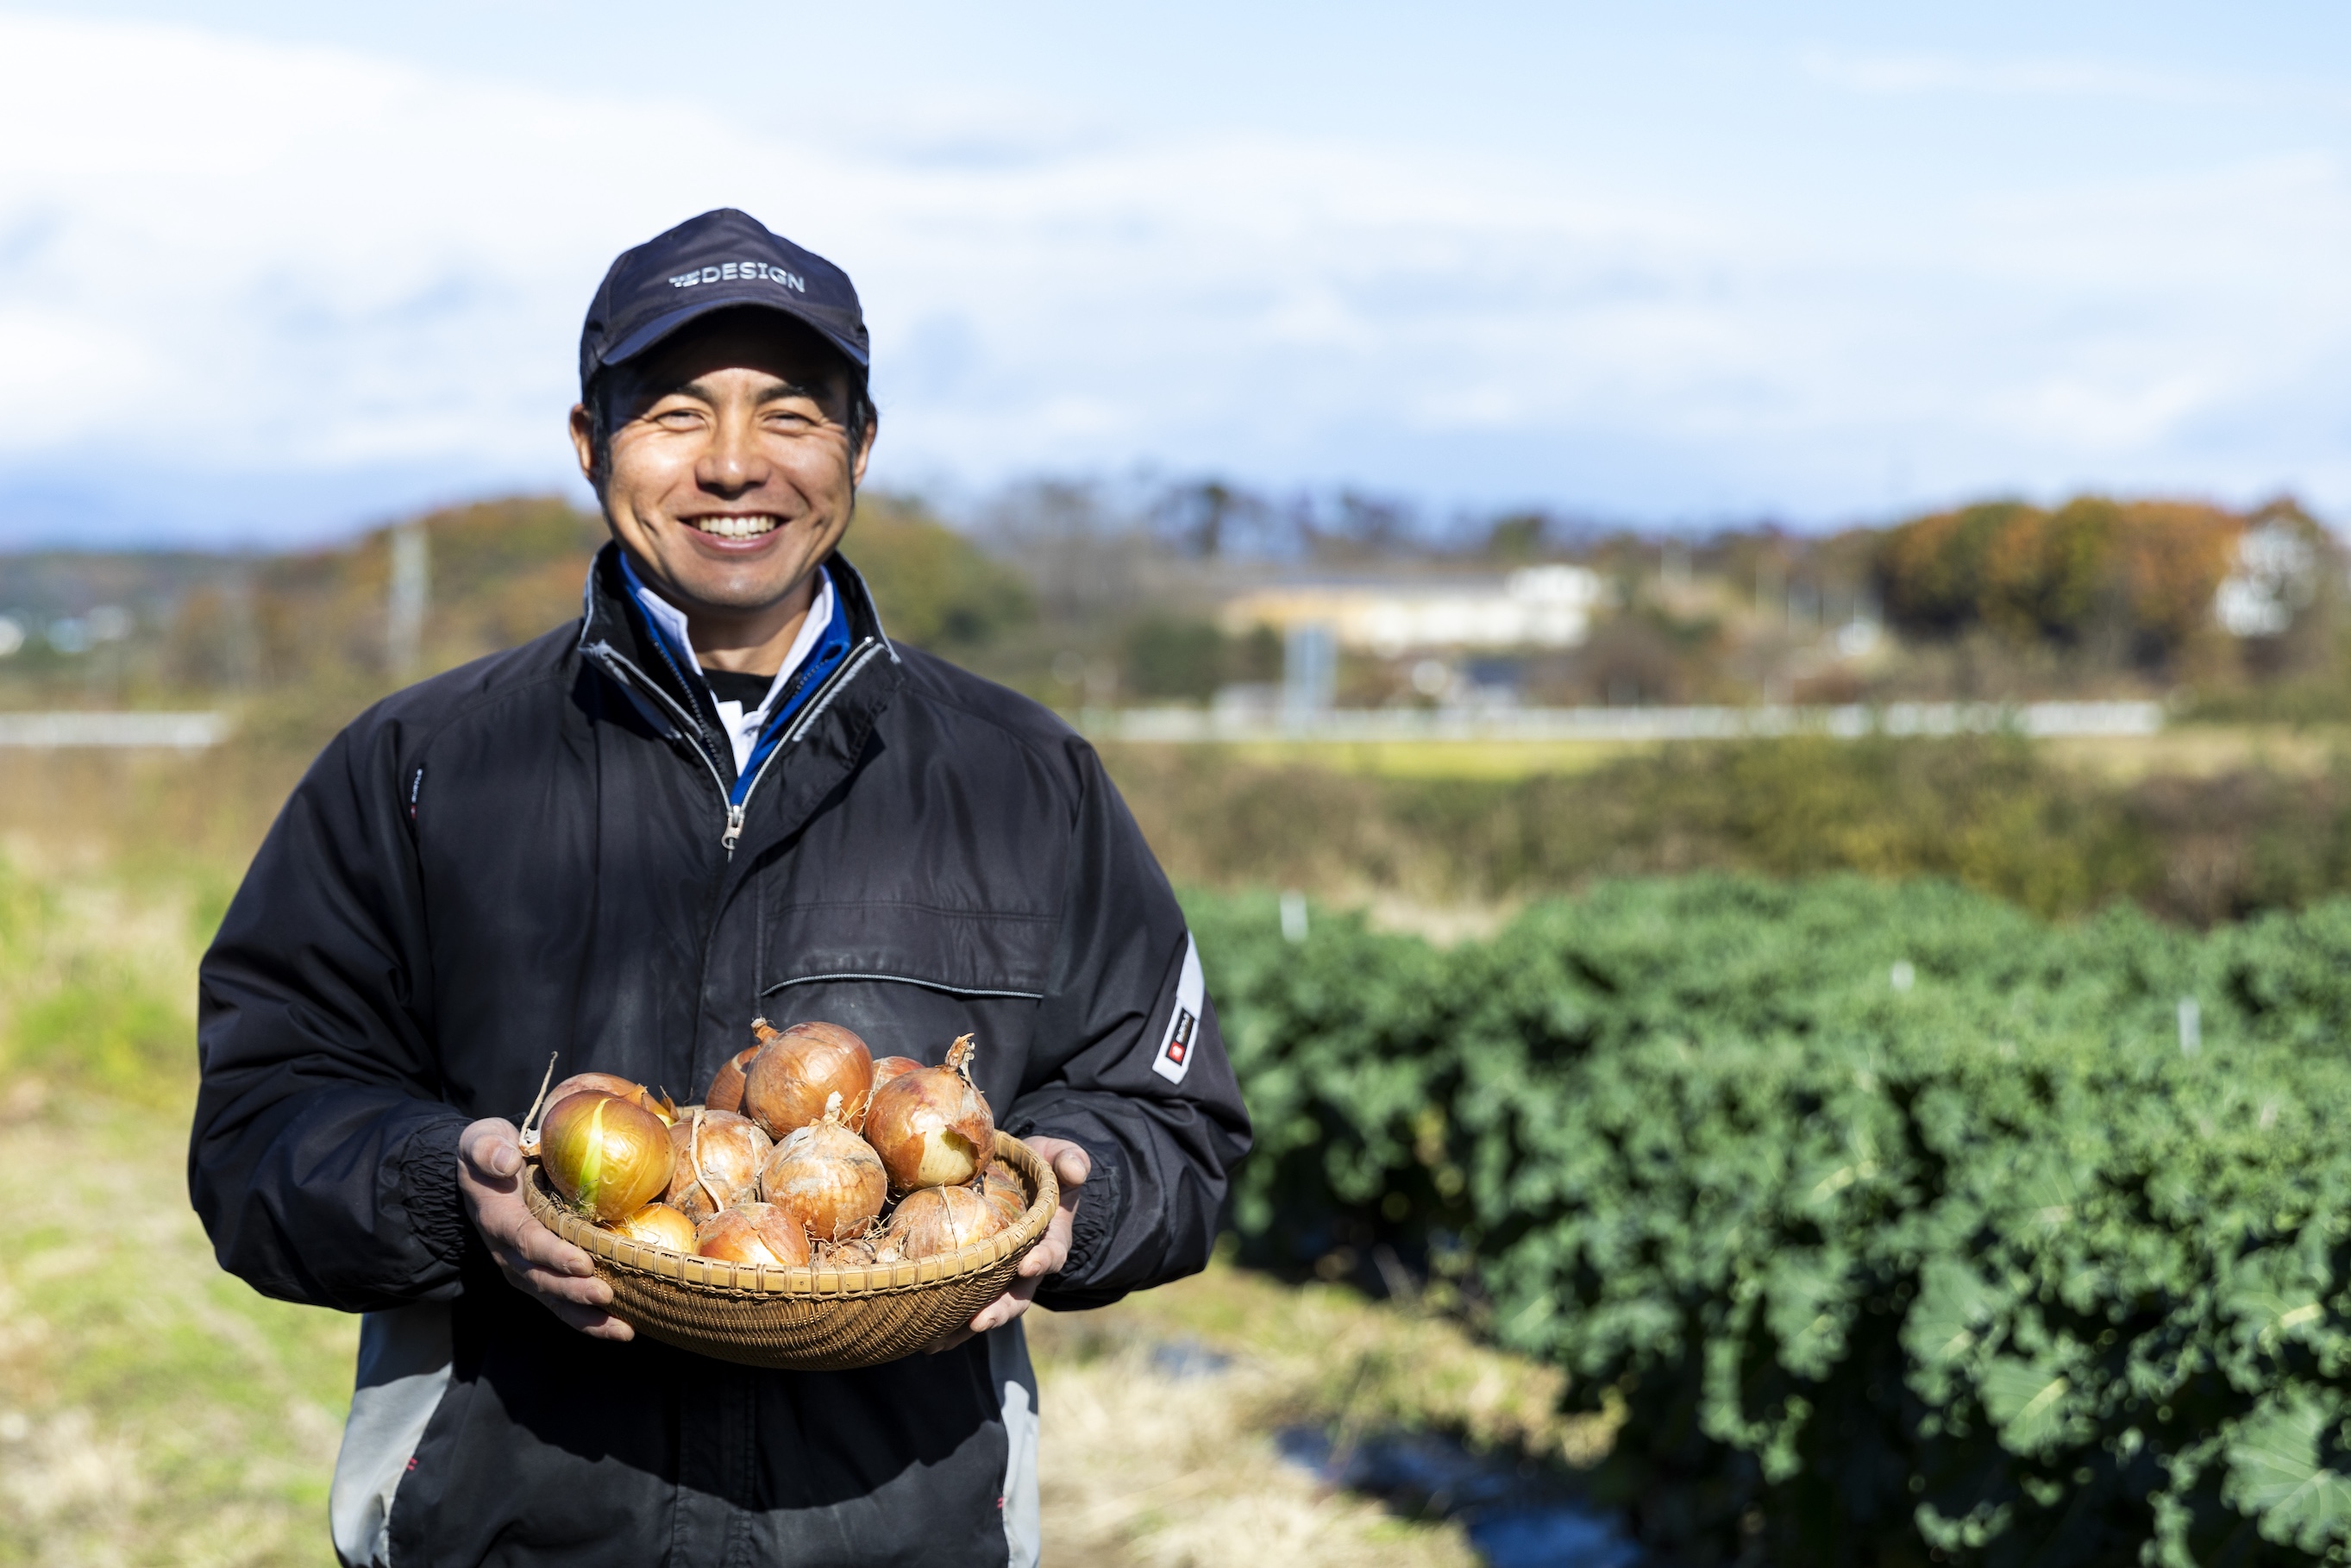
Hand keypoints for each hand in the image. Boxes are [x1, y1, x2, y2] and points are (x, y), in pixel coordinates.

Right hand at [456, 1117, 633, 1341]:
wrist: (481, 1172)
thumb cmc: (490, 1151)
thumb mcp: (481, 1139)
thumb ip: (488, 1149)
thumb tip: (507, 1162)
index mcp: (498, 1218)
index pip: (525, 1240)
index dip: (552, 1254)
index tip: (582, 1263)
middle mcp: (507, 1251)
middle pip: (540, 1279)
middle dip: (572, 1291)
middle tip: (606, 1296)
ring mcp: (522, 1267)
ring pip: (552, 1299)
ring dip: (585, 1317)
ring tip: (621, 1330)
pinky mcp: (538, 1274)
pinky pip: (560, 1302)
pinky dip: (587, 1320)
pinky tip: (620, 1330)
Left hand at [925, 1136, 1090, 1353]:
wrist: (1013, 1180)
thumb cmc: (1035, 1167)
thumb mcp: (1055, 1155)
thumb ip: (1069, 1158)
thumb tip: (1077, 1170)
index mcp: (1050, 1238)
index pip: (1052, 1253)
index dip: (1042, 1261)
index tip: (1027, 1266)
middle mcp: (1026, 1267)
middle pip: (1018, 1296)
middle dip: (1000, 1310)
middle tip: (979, 1321)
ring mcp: (1000, 1279)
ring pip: (988, 1309)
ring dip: (965, 1327)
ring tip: (938, 1341)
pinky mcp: (975, 1281)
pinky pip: (962, 1305)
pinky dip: (944, 1325)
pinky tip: (920, 1338)